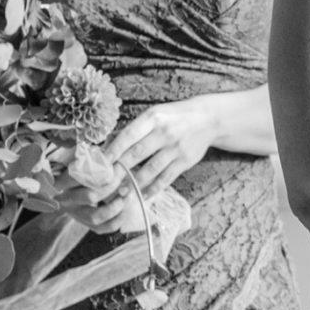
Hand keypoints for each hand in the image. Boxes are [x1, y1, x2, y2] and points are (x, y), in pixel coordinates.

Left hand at [88, 98, 215, 234]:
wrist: (208, 118)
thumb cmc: (174, 117)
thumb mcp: (155, 114)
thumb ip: (135, 130)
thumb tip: (110, 146)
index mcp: (153, 118)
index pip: (129, 135)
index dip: (113, 150)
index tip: (101, 163)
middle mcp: (164, 132)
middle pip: (137, 154)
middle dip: (119, 170)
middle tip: (105, 183)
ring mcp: (176, 148)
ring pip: (151, 169)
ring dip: (134, 183)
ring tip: (122, 192)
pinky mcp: (185, 161)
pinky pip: (166, 178)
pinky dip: (154, 188)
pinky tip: (143, 194)